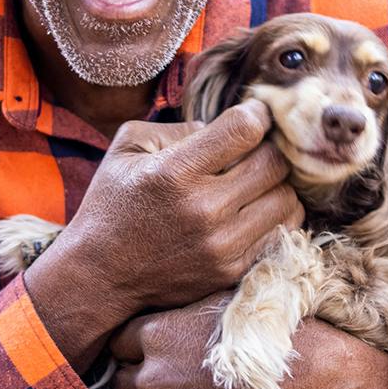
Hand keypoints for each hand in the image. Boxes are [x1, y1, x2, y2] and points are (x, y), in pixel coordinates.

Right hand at [23, 102, 302, 365]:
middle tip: (256, 148)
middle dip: (270, 147)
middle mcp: (203, 209)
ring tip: (256, 179)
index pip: (244, 129)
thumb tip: (223, 126)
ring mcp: (221, 245)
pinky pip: (281, 232)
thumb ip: (178, 127)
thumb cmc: (113, 203)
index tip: (256, 112)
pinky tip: (254, 207)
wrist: (99, 276)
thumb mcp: (127, 149)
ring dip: (277, 183)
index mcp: (174, 172)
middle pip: (275, 162)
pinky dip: (274, 214)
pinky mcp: (231, 270)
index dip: (258, 112)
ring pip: (288, 198)